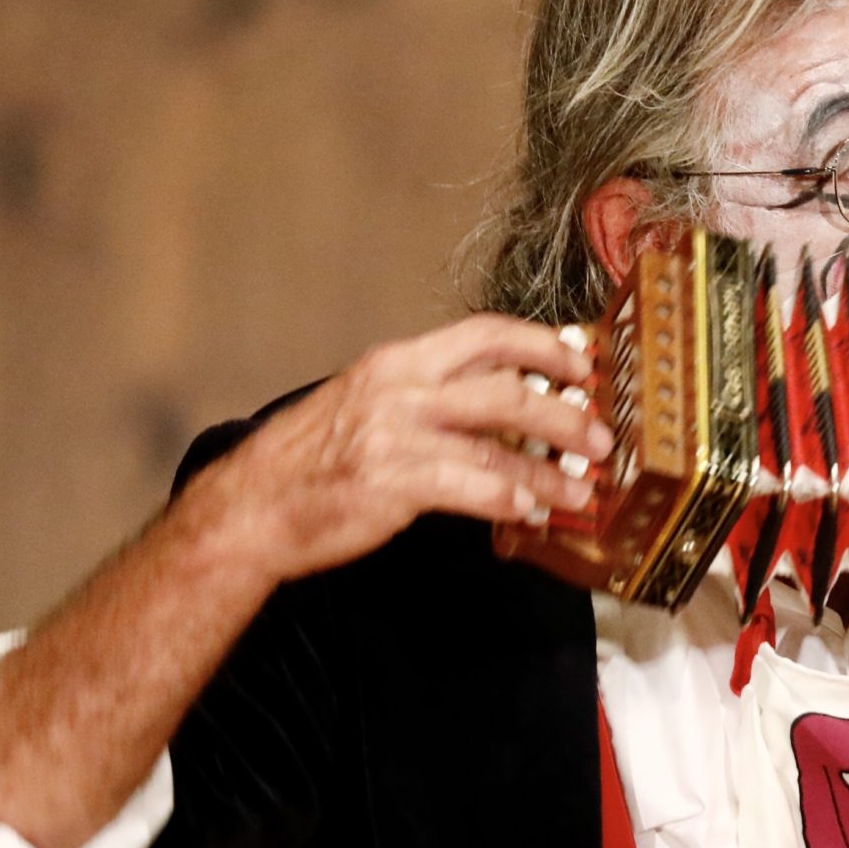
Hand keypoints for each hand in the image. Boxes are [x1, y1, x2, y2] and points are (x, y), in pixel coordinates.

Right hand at [193, 314, 613, 585]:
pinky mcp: (393, 483)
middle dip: (564, 410)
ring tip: (583, 488)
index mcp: (397, 363)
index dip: (542, 344)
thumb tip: (497, 406)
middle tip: (600, 435)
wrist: (248, 509)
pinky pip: (471, 487)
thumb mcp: (365, 406)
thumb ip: (426, 398)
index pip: (484, 334)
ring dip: (550, 468)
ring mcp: (396, 435)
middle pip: (506, 386)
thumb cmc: (309, 463)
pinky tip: (534, 513)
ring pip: (498, 442)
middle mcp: (399, 389)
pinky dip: (510, 500)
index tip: (583, 361)